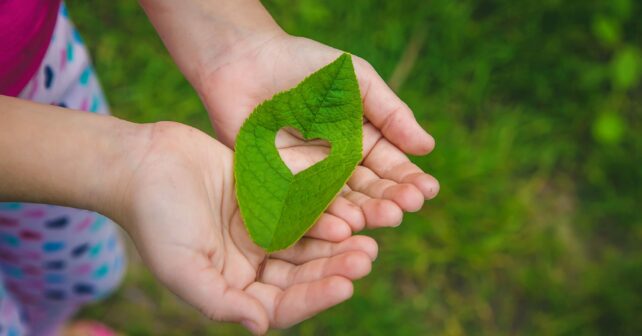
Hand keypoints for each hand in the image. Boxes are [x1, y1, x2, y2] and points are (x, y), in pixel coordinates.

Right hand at [118, 122, 377, 333]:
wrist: (142, 163)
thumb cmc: (154, 218)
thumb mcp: (181, 268)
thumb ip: (220, 301)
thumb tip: (259, 327)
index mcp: (234, 286)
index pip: (282, 303)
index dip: (315, 297)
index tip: (346, 287)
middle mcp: (252, 262)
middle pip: (303, 273)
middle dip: (334, 268)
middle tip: (366, 258)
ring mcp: (262, 228)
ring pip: (308, 241)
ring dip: (337, 242)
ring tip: (367, 237)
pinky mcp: (267, 197)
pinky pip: (301, 207)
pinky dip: (323, 210)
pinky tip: (346, 209)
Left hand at [198, 34, 439, 232]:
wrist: (246, 61)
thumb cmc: (304, 64)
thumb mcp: (357, 80)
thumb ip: (390, 113)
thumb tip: (427, 147)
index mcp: (362, 141)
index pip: (390, 167)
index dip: (408, 179)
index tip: (427, 190)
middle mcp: (338, 165)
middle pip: (368, 190)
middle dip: (389, 200)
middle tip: (406, 209)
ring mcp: (309, 178)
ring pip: (340, 203)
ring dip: (363, 214)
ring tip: (383, 219)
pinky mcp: (279, 186)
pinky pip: (302, 206)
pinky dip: (322, 219)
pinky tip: (343, 226)